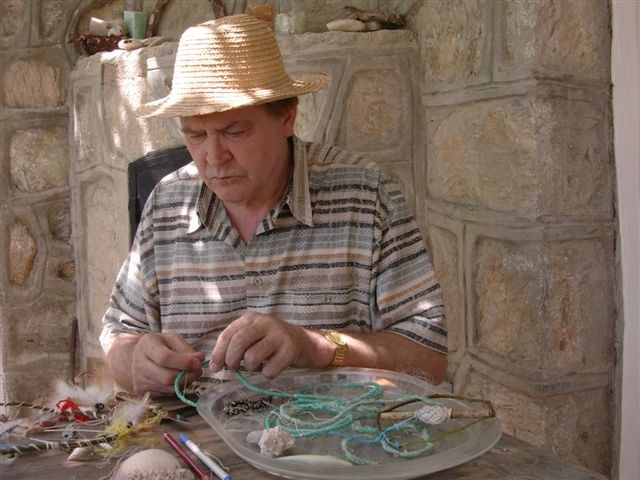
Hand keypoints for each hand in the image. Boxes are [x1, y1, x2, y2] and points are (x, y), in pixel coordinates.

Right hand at [129, 333, 204, 395]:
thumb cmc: (159, 345)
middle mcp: (139, 364)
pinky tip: (179, 379)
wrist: (137, 356)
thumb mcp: (172, 339)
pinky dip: (176, 388)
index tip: (198, 363)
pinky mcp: (142, 391)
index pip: (165, 358)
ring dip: (184, 383)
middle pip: (167, 377)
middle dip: (187, 376)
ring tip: (191, 374)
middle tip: (199, 370)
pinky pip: (165, 393)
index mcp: (146, 345)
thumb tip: (200, 358)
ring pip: (167, 388)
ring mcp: (139, 380)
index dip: (185, 362)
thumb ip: (186, 348)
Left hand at [209, 312, 330, 378]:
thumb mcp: (253, 336)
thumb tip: (214, 365)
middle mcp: (265, 322)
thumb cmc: (272, 342)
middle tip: (233, 369)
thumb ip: (235, 345)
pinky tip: (271, 368)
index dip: (218, 353)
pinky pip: (269, 370)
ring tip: (255, 366)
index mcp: (251, 318)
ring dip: (249, 368)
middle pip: (238, 343)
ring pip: (252, 357)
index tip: (215, 368)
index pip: (228, 334)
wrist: (304, 342)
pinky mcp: (291, 349)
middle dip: (231, 360)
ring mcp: (279, 335)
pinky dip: (267, 374)